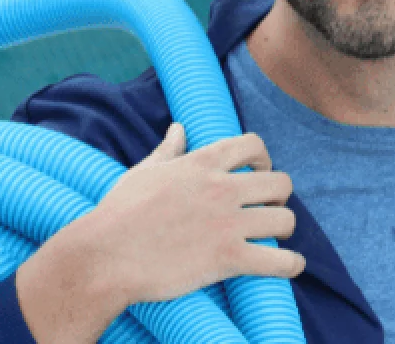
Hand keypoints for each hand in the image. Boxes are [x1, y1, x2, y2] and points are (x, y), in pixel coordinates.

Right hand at [17, 124, 303, 342]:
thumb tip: (178, 129)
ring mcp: (228, 223)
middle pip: (280, 182)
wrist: (104, 256)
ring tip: (274, 237)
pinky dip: (290, 265)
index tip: (259, 173)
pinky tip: (290, 266)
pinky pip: (279, 260)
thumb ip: (168, 150)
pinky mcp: (228, 258)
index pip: (253, 145)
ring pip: (285, 219)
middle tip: (268, 208)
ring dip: (284, 229)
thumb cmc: (119, 213)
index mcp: (202, 164)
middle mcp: (222, 188)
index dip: (264, 158)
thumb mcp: (144, 172)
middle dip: (279, 195)